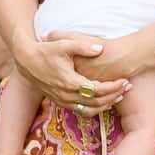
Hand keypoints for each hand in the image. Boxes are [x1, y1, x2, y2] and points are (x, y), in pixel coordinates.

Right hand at [13, 30, 128, 115]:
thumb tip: (100, 48)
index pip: (97, 90)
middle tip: (128, 87)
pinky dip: (95, 108)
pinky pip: (81, 111)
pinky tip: (104, 100)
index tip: (125, 80)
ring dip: (106, 104)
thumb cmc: (46, 50)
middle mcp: (66, 95)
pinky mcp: (60, 102)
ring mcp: (63, 101)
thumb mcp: (64, 43)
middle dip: (114, 95)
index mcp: (69, 81)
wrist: (26, 61)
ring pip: (90, 110)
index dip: (113, 86)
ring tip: (120, 95)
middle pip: (97, 102)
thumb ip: (83, 45)